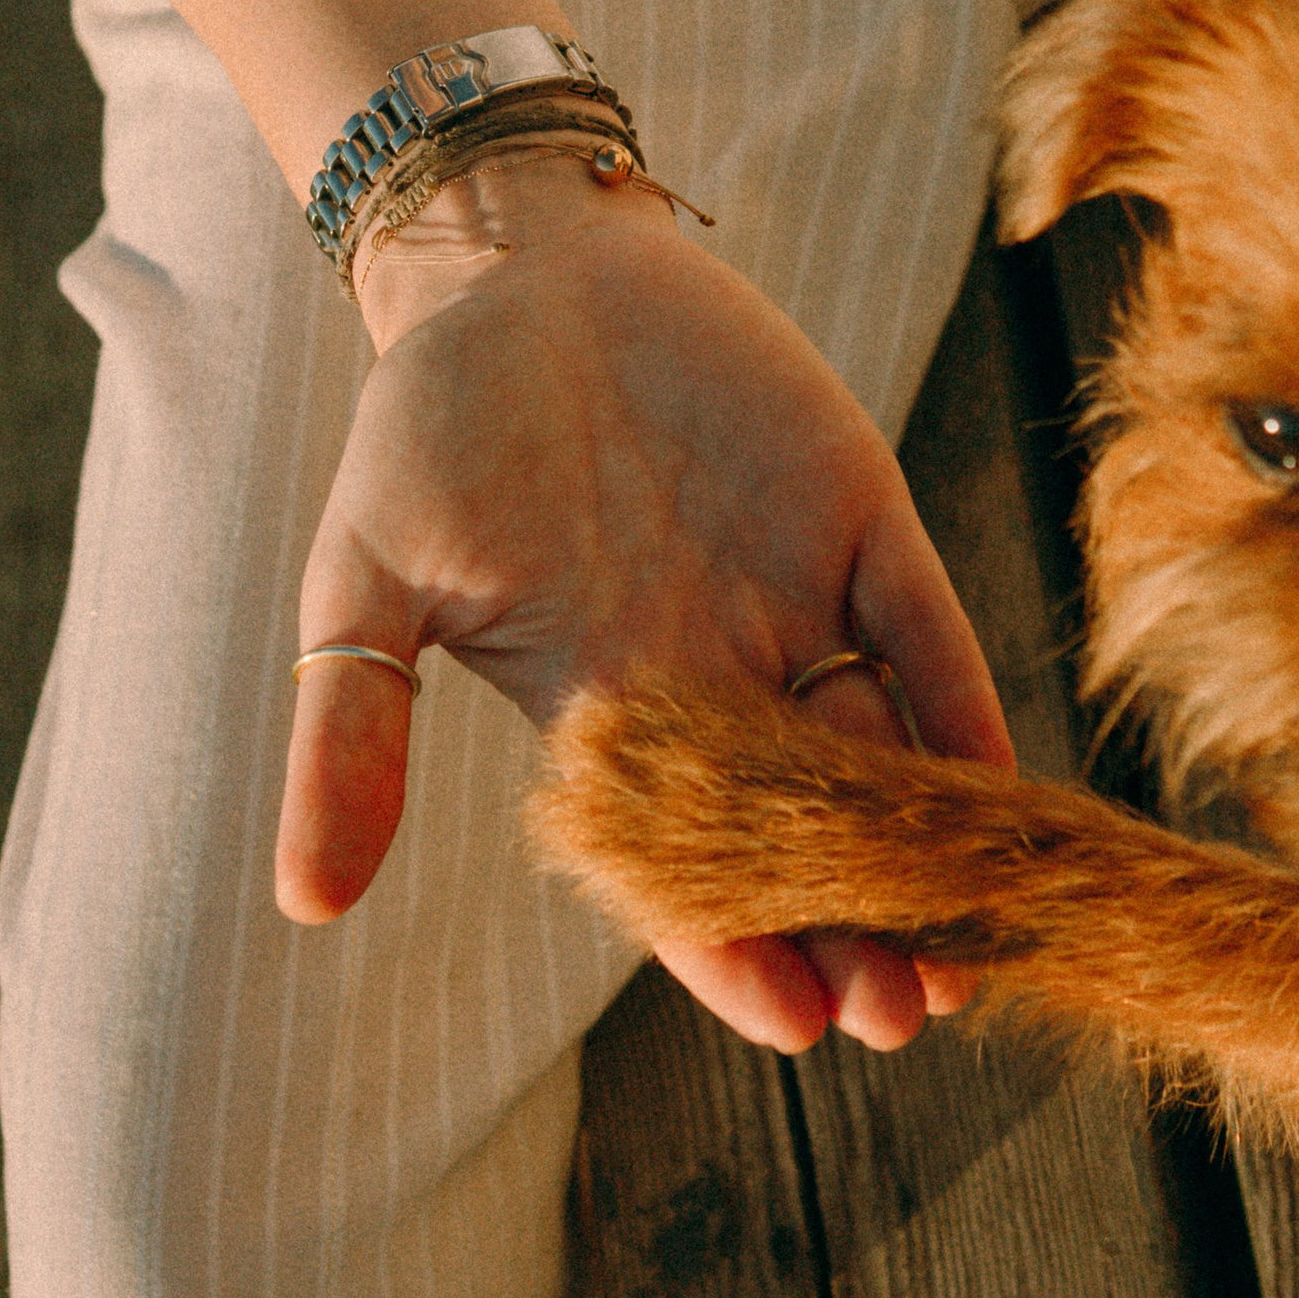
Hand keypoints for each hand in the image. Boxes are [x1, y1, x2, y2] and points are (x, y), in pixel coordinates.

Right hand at [277, 158, 1010, 1050]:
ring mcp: (794, 602)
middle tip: (904, 1015)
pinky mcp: (857, 519)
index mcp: (606, 716)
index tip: (792, 1027)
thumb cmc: (429, 426)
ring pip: (884, 755)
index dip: (736, 950)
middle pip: (804, 836)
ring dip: (925, 850)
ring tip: (966, 950)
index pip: (683, 866)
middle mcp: (716, 679)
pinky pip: (924, 630)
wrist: (515, 270)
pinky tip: (995, 785)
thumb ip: (352, 737)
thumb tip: (303, 904)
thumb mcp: (363, 586)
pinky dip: (961, 704)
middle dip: (857, 930)